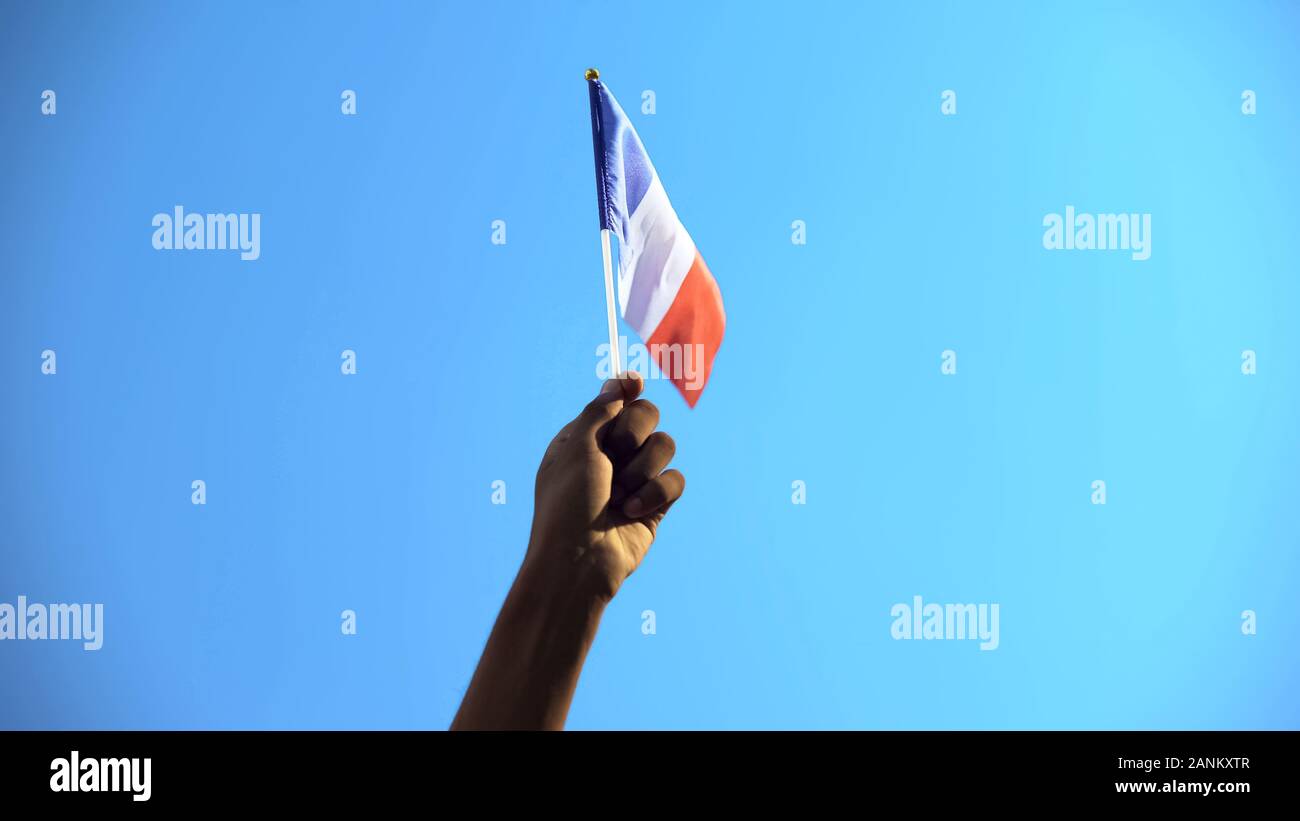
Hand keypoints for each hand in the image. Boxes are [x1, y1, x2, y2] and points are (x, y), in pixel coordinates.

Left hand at [524, 372, 685, 602]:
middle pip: (647, 415)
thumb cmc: (568, 503)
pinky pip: (675, 479)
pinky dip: (655, 494)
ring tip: (620, 494)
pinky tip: (632, 512)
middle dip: (634, 433)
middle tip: (614, 455)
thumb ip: (600, 411)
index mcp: (585, 438)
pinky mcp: (656, 503)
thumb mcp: (577, 448)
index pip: (615, 402)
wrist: (579, 560)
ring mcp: (635, 479)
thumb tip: (619, 383)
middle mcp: (611, 455)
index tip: (635, 383)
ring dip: (642, 469)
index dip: (627, 390)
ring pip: (665, 446)